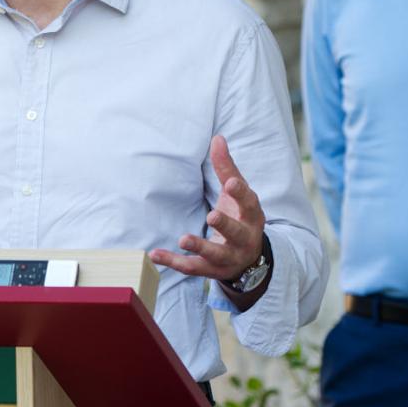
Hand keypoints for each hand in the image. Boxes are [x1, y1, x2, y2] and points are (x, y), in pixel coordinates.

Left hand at [150, 135, 266, 285]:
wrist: (249, 257)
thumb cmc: (240, 216)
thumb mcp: (237, 193)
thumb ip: (226, 168)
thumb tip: (217, 138)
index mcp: (251, 215)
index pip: (249, 203)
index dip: (240, 193)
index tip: (231, 183)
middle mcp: (244, 238)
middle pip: (237, 232)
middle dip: (226, 225)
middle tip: (212, 216)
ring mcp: (228, 256)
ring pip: (216, 254)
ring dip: (200, 247)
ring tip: (183, 239)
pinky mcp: (211, 269)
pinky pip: (193, 267)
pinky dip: (174, 262)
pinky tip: (156, 254)